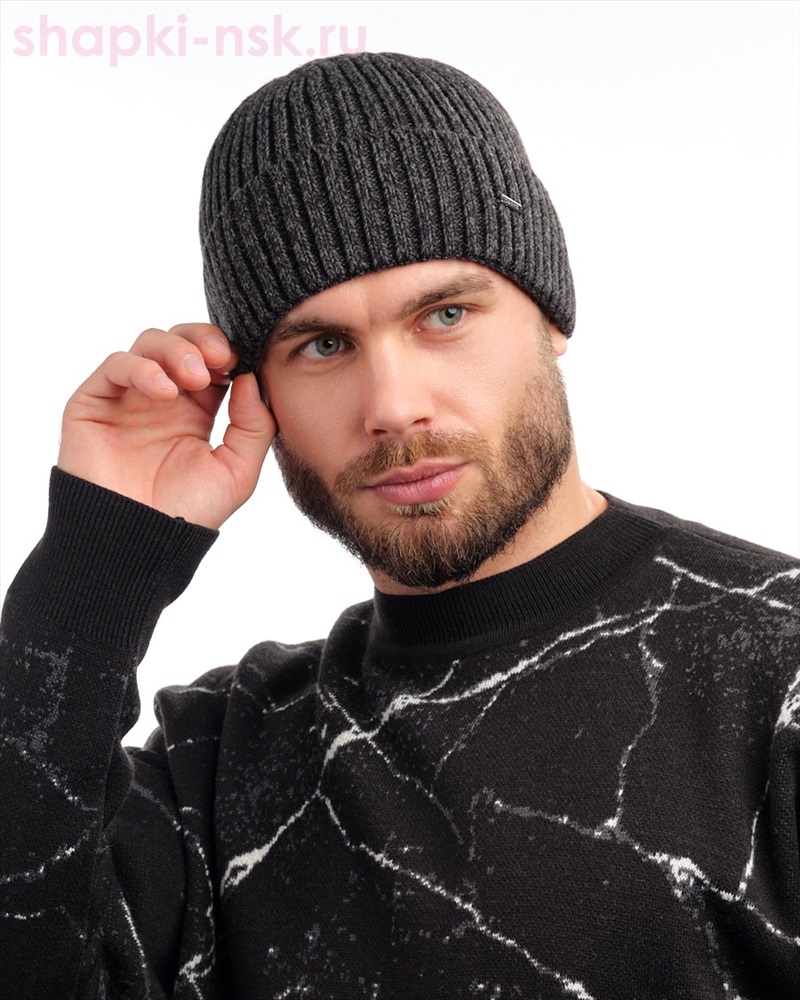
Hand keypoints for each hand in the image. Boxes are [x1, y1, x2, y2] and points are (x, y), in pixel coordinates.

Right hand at [57, 324, 275, 528]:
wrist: (140, 542)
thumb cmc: (187, 513)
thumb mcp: (238, 471)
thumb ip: (254, 425)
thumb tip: (251, 378)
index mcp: (196, 411)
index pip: (211, 361)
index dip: (227, 352)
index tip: (242, 360)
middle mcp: (161, 400)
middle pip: (180, 343)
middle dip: (202, 341)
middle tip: (220, 358)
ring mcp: (127, 399)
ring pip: (148, 345)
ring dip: (175, 350)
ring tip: (194, 377)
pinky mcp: (94, 404)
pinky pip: (115, 366)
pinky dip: (142, 369)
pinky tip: (165, 392)